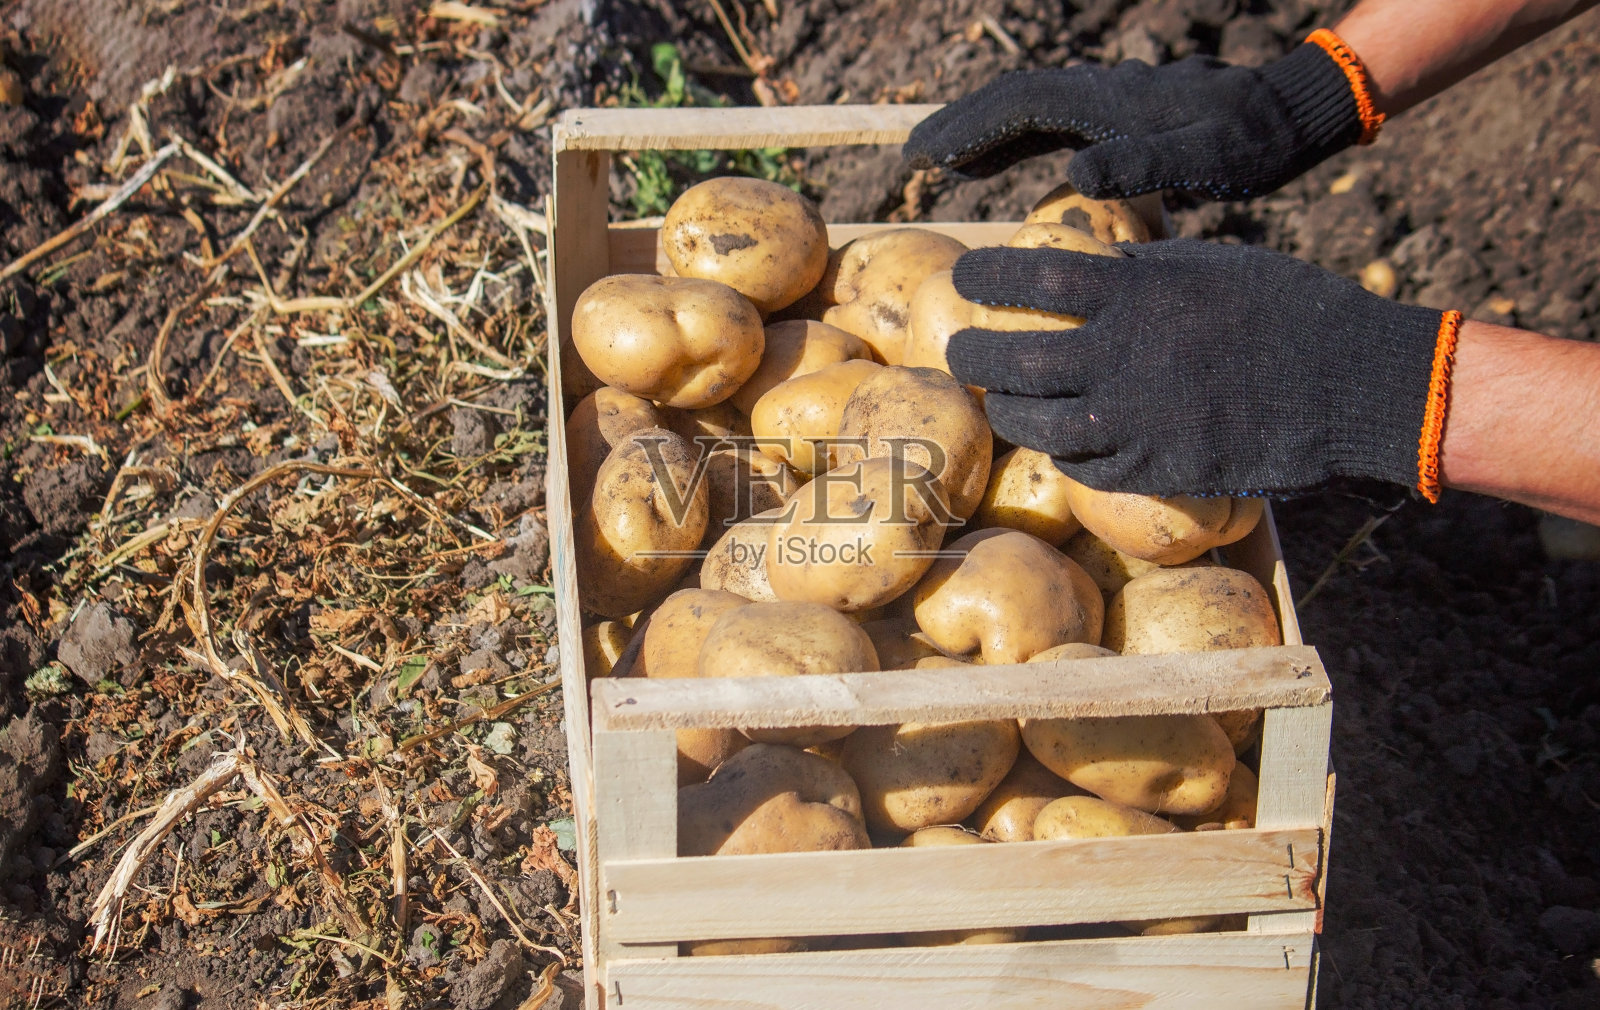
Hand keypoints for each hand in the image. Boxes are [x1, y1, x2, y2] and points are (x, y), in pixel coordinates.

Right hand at [904, 33, 1380, 200]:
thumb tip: (1076, 174)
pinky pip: (1051, 125)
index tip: (923, 155)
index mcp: (1109, 101)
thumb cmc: (1253, 145)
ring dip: (983, 135)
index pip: (1020, 107)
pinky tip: (997, 169)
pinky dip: (1015, 143)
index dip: (967, 128)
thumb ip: (1145, 164)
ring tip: (941, 165)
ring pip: (1029, 112)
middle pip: (1013, 102)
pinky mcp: (1118, 118)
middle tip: (913, 158)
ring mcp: (1107, 103)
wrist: (1292, 114)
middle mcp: (1100, 93)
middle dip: (961, 126)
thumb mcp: (1208, 160)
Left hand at [945, 240, 1456, 498]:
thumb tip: (1092, 265)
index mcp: (1137, 293)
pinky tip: (1062, 441)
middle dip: (973, 354)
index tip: (963, 278)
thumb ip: (1143, 270)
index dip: (988, 278)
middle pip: (1015, 359)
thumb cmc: (1287, 308)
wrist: (1347, 382)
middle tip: (959, 351)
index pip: (1036, 278)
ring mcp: (1136, 419)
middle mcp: (1123, 356)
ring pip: (1037, 424)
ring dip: (1009, 412)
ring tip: (1000, 401)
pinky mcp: (1156, 468)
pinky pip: (1085, 467)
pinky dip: (1063, 453)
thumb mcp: (1210, 265)